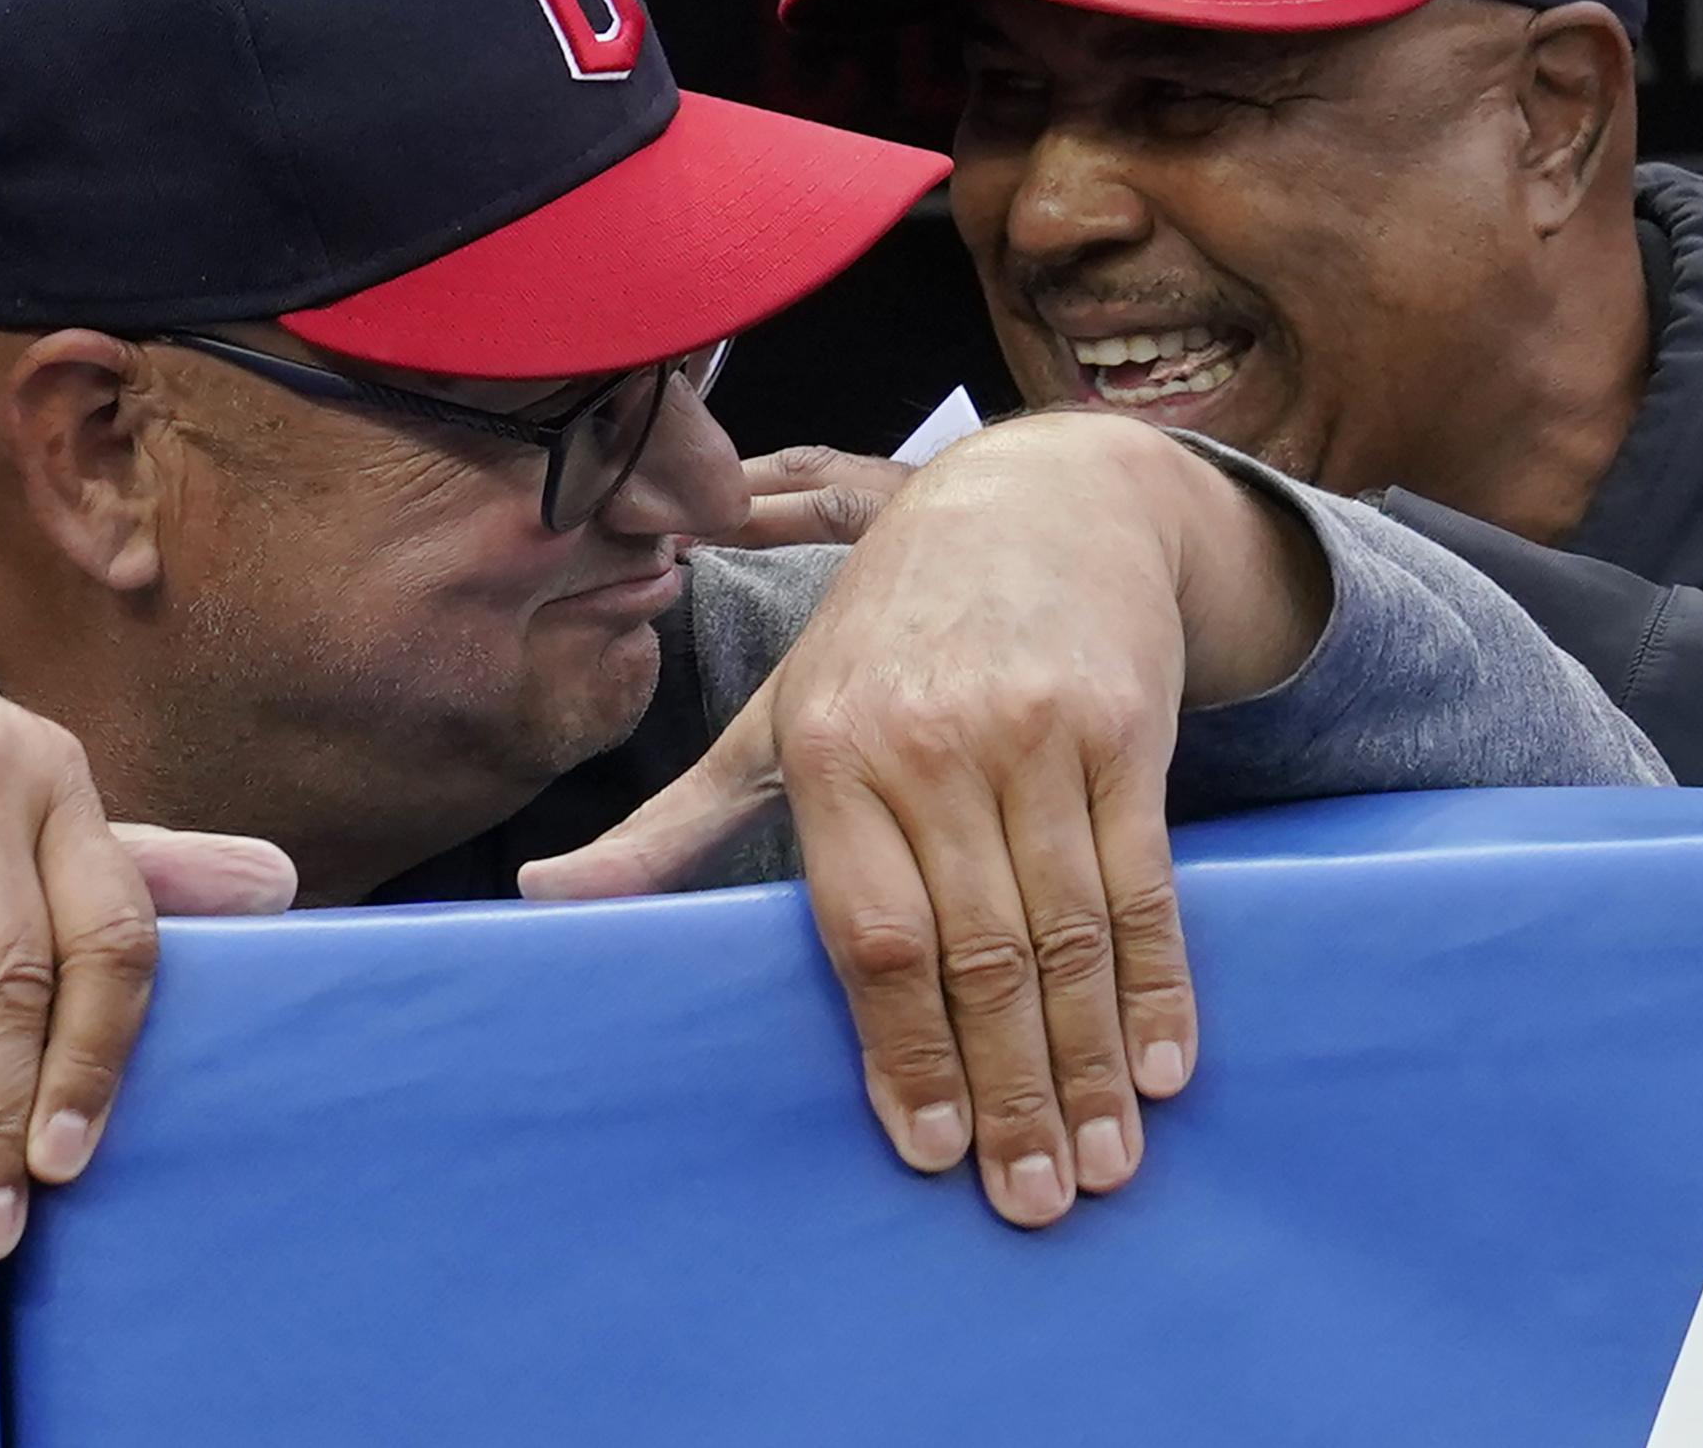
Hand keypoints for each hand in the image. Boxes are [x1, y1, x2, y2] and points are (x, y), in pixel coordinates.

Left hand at [524, 413, 1326, 1227]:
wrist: (1038, 502)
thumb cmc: (886, 626)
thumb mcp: (773, 711)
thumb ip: (676, 823)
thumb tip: (543, 896)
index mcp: (832, 752)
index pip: (871, 934)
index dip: (905, 1050)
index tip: (932, 1152)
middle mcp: (935, 744)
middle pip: (977, 953)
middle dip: (1011, 1089)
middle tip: (1032, 1201)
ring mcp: (1038, 734)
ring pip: (1066, 932)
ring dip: (1087, 1063)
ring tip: (1101, 1165)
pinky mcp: (1126, 727)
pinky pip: (1144, 881)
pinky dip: (1158, 984)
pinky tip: (1159, 1068)